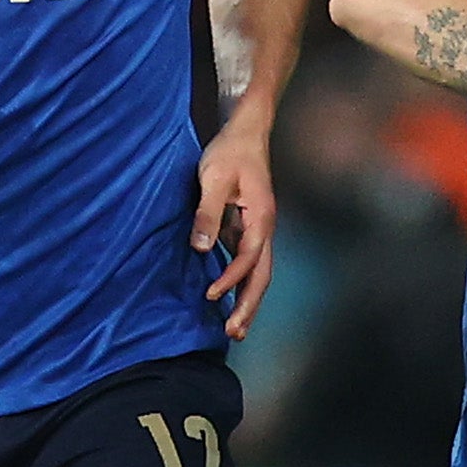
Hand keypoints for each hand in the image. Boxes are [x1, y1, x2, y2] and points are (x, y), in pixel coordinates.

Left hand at [190, 120, 278, 335]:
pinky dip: (241, 285)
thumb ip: (207, 213)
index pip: (248, 258)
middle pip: (262, 276)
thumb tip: (201, 248)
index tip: (210, 295)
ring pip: (258, 274)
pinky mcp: (249, 229)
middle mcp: (265, 229)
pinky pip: (248, 264)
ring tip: (234, 328)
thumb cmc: (230, 152)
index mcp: (261, 218)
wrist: (245, 133)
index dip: (230, 280)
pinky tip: (229, 300)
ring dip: (247, 300)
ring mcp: (259, 231)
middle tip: (233, 333)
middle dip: (248, 306)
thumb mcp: (214, 179)